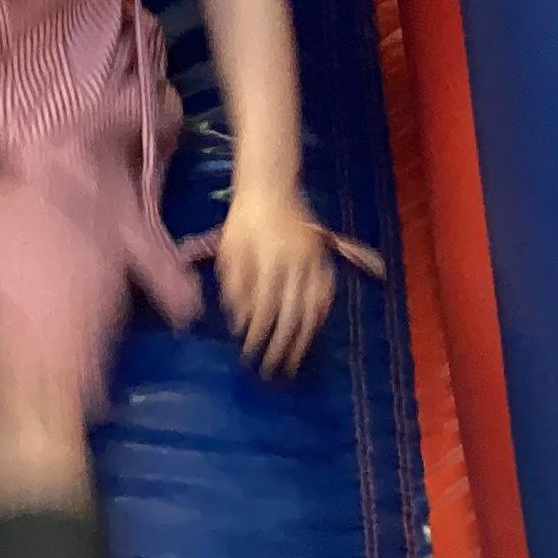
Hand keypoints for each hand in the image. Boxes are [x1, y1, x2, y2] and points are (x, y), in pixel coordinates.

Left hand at [215, 188, 334, 377]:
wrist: (271, 187)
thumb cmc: (243, 221)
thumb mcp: (229, 252)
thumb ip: (235, 289)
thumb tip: (240, 324)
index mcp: (268, 263)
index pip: (264, 312)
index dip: (257, 337)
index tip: (249, 357)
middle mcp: (294, 265)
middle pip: (291, 317)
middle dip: (282, 347)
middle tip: (273, 370)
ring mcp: (313, 261)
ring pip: (312, 309)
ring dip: (304, 338)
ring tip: (295, 359)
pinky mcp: (323, 256)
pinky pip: (327, 292)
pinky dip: (321, 314)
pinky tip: (313, 329)